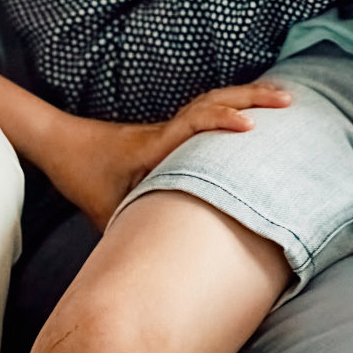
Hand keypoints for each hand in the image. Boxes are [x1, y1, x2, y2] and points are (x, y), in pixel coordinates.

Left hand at [38, 82, 290, 229]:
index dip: (222, 120)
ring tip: (285, 95)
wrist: (63, 145)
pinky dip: (237, 101)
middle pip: (215, 99)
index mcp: (154, 144)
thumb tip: (156, 258)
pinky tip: (256, 106)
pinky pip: (211, 107)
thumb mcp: (105, 208)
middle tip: (290, 100)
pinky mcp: (174, 127)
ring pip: (215, 98)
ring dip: (250, 94)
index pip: (194, 122)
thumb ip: (135, 225)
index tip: (250, 126)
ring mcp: (172, 124)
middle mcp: (168, 128)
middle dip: (254, 96)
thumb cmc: (85, 176)